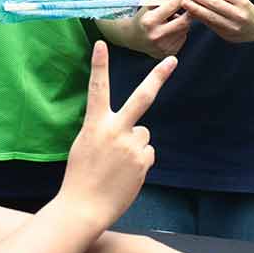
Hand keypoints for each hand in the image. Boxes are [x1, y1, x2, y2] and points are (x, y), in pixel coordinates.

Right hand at [58, 41, 174, 230]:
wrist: (83, 208)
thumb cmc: (80, 176)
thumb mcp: (85, 145)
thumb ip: (107, 131)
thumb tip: (133, 130)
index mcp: (95, 125)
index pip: (97, 89)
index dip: (99, 66)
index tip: (101, 44)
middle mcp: (116, 130)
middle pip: (142, 97)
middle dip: (158, 77)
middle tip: (173, 60)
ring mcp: (132, 146)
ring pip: (143, 134)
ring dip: (135, 145)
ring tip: (117, 165)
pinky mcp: (143, 161)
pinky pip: (146, 153)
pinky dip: (138, 162)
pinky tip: (124, 175)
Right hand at [136, 0, 189, 57]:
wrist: (133, 37)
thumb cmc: (143, 18)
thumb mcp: (149, 5)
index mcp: (149, 21)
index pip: (172, 6)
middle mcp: (156, 36)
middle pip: (184, 22)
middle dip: (190, 11)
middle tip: (194, 2)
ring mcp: (163, 47)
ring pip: (185, 30)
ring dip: (184, 21)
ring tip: (174, 18)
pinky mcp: (170, 52)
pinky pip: (183, 38)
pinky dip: (181, 31)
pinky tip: (172, 29)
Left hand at [181, 0, 253, 42]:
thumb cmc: (244, 8)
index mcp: (241, 2)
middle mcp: (238, 14)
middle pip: (214, 3)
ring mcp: (232, 26)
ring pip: (210, 16)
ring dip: (195, 8)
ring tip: (184, 2)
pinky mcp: (226, 35)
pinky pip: (209, 25)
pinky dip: (199, 17)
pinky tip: (191, 12)